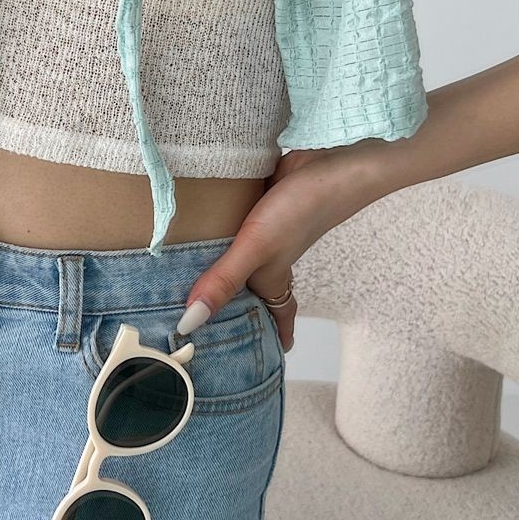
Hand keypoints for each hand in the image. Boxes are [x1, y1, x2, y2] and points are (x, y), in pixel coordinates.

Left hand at [175, 140, 395, 352]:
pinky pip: (237, 221)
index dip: (273, 335)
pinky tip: (200, 220)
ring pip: (243, 253)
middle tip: (216, 320)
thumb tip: (189, 323)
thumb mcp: (257, 249)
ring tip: (196, 274)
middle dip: (240, 305)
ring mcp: (266, 229)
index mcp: (270, 276)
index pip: (275, 315)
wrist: (330, 163)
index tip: (269, 356)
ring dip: (226, 263)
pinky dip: (223, 226)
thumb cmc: (301, 211)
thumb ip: (223, 281)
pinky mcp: (260, 202)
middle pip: (255, 287)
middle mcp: (268, 256)